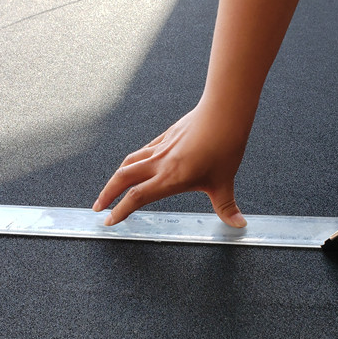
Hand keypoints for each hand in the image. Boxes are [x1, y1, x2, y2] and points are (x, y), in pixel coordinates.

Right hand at [92, 102, 249, 226]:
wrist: (224, 113)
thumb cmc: (224, 146)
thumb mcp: (225, 183)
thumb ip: (227, 207)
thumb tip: (239, 225)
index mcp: (170, 178)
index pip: (137, 197)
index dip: (121, 211)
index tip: (110, 221)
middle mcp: (159, 163)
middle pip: (122, 178)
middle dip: (107, 194)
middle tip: (98, 207)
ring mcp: (160, 148)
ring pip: (129, 163)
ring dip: (116, 178)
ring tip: (110, 189)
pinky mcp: (166, 137)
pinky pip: (142, 151)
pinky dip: (133, 161)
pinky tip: (134, 166)